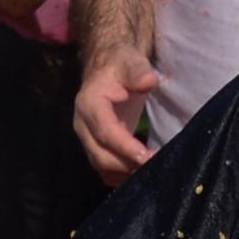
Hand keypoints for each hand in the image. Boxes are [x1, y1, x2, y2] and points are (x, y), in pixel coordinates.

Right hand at [73, 49, 161, 182]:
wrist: (108, 69)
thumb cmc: (121, 65)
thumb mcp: (130, 61)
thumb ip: (138, 71)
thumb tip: (148, 81)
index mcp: (89, 104)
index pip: (105, 131)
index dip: (124, 147)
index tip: (146, 156)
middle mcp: (83, 126)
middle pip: (100, 155)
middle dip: (127, 165)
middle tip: (155, 168)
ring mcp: (88, 139)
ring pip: (102, 166)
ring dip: (125, 174)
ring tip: (151, 174)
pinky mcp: (96, 147)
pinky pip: (105, 169)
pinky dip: (121, 177)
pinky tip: (142, 176)